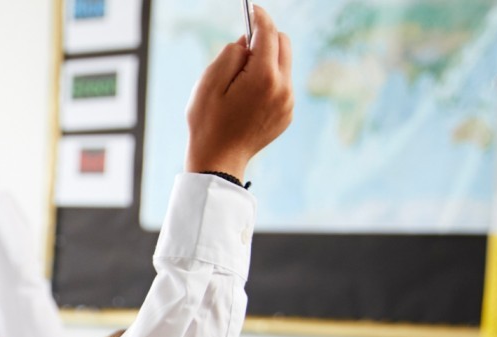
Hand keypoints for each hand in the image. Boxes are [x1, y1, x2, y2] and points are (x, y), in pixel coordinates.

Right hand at [186, 5, 293, 177]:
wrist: (219, 161)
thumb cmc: (207, 122)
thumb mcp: (208, 83)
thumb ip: (229, 55)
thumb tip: (246, 41)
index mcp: (264, 78)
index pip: (269, 34)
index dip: (260, 17)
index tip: (253, 8)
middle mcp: (283, 88)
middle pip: (284, 44)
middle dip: (266, 37)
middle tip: (242, 45)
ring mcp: (288, 102)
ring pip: (284, 65)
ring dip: (266, 61)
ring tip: (239, 78)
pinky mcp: (287, 113)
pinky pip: (282, 84)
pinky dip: (268, 79)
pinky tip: (246, 96)